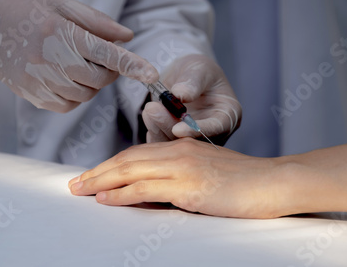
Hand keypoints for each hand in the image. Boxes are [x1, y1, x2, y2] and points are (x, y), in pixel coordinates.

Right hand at [0, 0, 157, 111]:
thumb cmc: (26, 9)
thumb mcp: (61, 3)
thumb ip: (97, 21)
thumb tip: (128, 38)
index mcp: (61, 33)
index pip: (105, 53)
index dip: (132, 65)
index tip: (152, 74)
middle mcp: (51, 60)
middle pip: (98, 79)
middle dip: (107, 71)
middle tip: (98, 56)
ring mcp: (39, 80)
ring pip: (84, 95)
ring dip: (91, 83)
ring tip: (76, 63)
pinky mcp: (32, 95)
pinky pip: (67, 106)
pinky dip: (75, 95)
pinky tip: (65, 77)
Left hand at [68, 138, 285, 218]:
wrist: (273, 182)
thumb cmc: (243, 182)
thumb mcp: (204, 177)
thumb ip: (176, 181)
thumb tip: (148, 195)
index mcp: (180, 148)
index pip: (136, 153)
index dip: (110, 164)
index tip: (91, 175)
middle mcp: (178, 152)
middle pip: (127, 159)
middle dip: (97, 172)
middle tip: (73, 183)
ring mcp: (183, 168)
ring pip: (131, 170)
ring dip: (101, 181)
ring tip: (79, 190)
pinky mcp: (190, 186)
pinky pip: (148, 187)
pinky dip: (122, 193)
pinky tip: (106, 198)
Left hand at [142, 54, 240, 144]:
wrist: (183, 77)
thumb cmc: (198, 71)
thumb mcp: (199, 69)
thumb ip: (192, 81)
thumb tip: (181, 95)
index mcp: (228, 115)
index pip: (217, 128)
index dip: (197, 130)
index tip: (178, 128)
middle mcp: (214, 133)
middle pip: (194, 141)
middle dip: (170, 127)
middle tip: (152, 110)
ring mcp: (195, 140)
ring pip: (176, 145)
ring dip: (159, 129)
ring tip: (149, 109)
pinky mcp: (177, 142)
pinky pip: (165, 146)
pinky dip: (154, 133)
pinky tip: (149, 118)